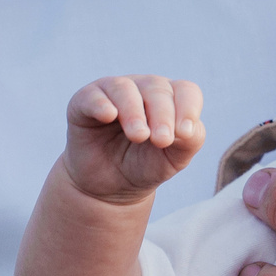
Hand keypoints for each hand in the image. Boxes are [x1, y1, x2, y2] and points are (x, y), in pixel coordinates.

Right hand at [59, 75, 204, 204]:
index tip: (184, 134)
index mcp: (170, 99)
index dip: (188, 109)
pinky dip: (101, 104)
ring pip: (125, 89)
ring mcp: (113, 92)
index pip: (186, 91)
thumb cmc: (145, 165)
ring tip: (139, 136)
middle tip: (162, 140)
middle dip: (162, 115)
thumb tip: (186, 128)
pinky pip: (93, 96)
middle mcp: (143, 88)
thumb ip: (190, 142)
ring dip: (134, 111)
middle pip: (157, 88)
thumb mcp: (173, 159)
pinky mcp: (85, 102)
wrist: (108, 186)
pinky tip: (109, 116)